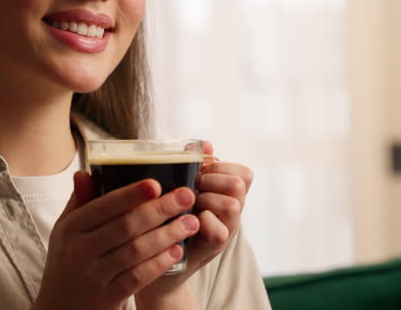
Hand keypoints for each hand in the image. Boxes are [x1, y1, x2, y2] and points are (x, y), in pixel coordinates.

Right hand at [33, 171, 200, 309]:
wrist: (59, 308)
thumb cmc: (66, 262)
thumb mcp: (64, 231)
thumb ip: (78, 203)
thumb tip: (85, 172)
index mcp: (71, 227)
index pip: (105, 205)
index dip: (132, 194)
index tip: (157, 183)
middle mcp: (80, 250)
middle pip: (126, 225)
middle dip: (160, 209)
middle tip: (187, 196)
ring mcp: (94, 275)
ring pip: (137, 250)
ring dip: (168, 234)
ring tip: (191, 222)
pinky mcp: (108, 297)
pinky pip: (139, 276)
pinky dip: (160, 262)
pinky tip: (177, 251)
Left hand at [135, 141, 253, 303]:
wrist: (156, 256)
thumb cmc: (169, 215)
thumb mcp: (181, 186)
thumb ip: (193, 165)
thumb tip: (205, 144)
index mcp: (227, 193)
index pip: (244, 172)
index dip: (221, 166)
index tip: (199, 171)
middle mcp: (233, 211)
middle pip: (239, 184)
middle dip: (211, 180)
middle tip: (191, 187)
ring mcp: (226, 230)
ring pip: (233, 205)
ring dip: (206, 199)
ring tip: (187, 203)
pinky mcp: (214, 248)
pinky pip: (219, 231)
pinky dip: (202, 222)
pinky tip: (187, 220)